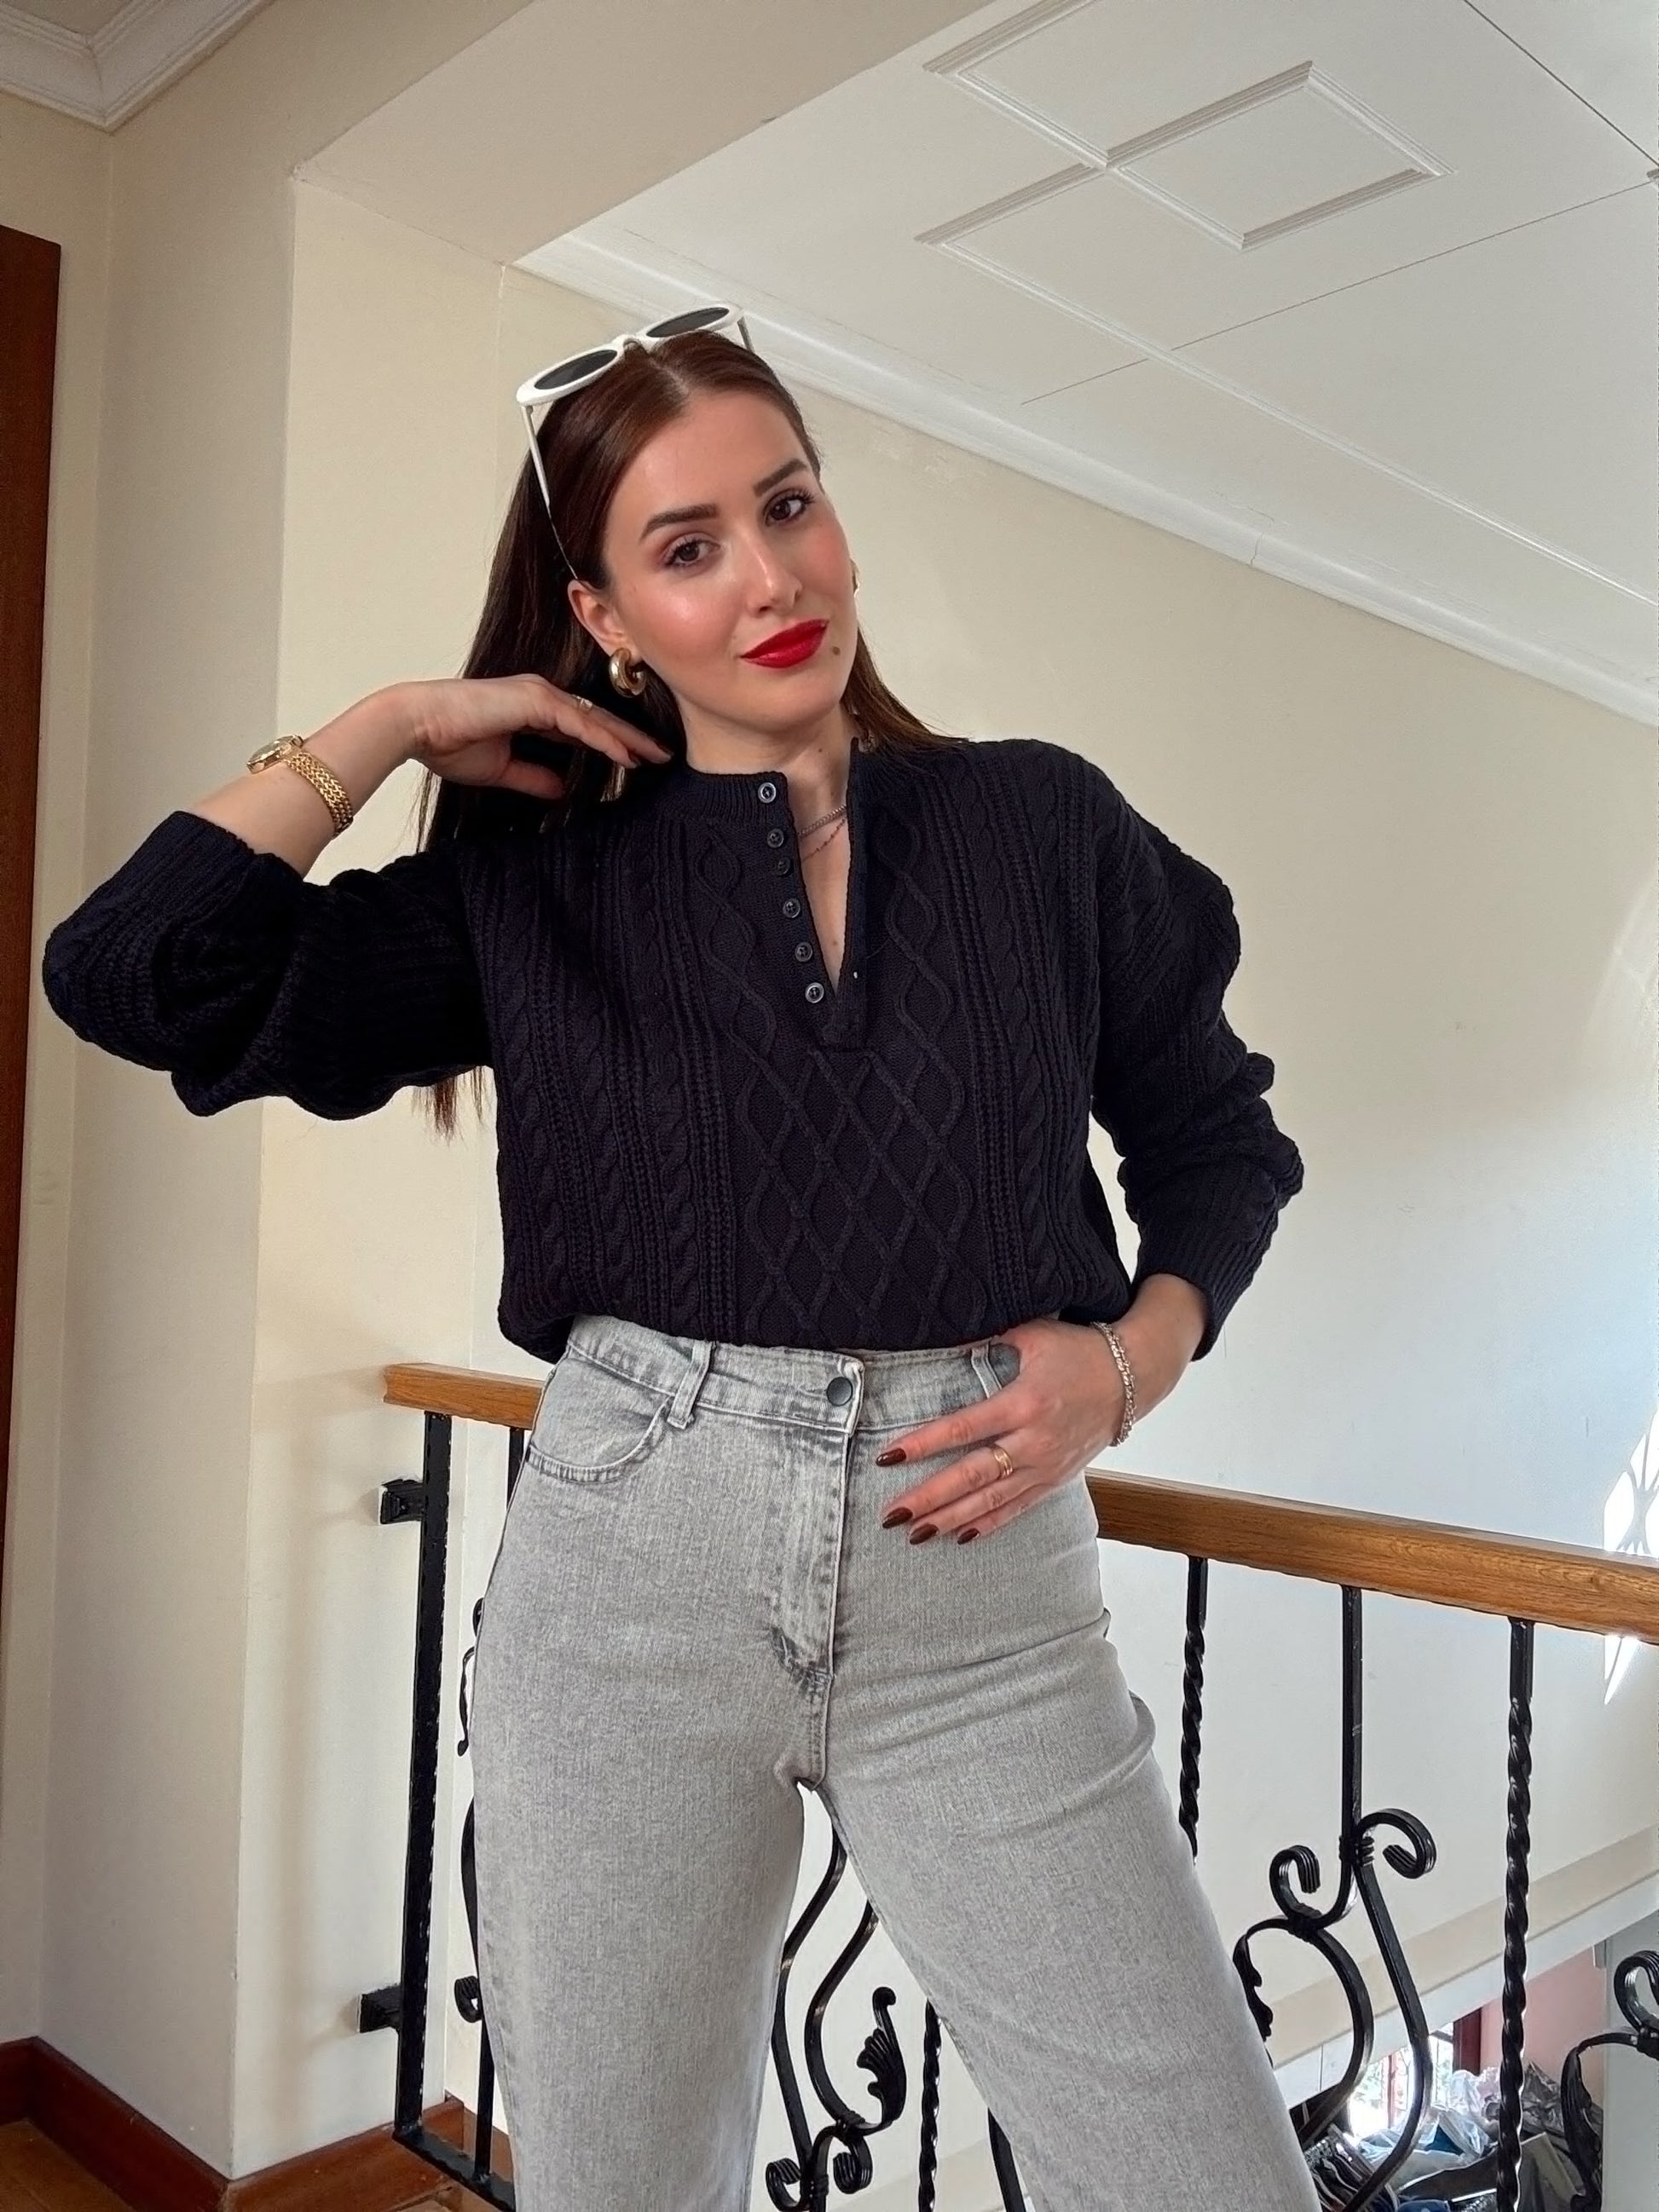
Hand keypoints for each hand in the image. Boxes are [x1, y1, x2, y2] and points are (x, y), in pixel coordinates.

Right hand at [388, 674, 671, 803]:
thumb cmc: (447, 743)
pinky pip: (579, 723)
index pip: (584, 727)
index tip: (639, 762)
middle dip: (632, 738)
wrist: (415, 726)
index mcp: (533, 709)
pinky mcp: (534, 700)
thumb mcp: (502, 769)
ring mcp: (539, 694)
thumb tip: (562, 790)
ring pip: (595, 719)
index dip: (613, 743)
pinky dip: (605, 739)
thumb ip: (534, 777)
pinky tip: (628, 755)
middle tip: (663, 756)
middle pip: (598, 719)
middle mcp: (541, 696)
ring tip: (657, 757)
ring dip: (628, 739)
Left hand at [876, 1279, 1205, 1543]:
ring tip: (916, 1533)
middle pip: (972, 1476)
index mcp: (1023, 1403)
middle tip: (891, 1515)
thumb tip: (941, 1332)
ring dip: (951, 1518)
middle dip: (929, 1497)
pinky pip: (1017, 1507)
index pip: (963, 1428)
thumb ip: (987, 1336)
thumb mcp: (1033, 1334)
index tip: (888, 1457)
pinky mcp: (1056, 1479)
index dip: (923, 1445)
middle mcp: (1033, 1441)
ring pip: (992, 1500)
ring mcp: (1045, 1465)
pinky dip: (989, 1524)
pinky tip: (960, 1537)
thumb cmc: (1078, 1351)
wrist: (1131, 1377)